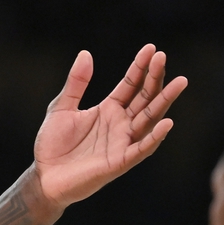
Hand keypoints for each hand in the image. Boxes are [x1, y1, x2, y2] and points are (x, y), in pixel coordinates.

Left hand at [33, 45, 187, 206]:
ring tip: (179, 82)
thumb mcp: (62, 107)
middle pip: (144, 98)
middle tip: (163, 57)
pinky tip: (167, 122)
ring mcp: (122, 142)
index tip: (151, 49)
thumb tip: (86, 54)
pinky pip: (141, 149)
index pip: (130, 85)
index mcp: (108, 109)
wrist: (44, 175)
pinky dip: (154, 137)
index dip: (140, 67)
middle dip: (154, 78)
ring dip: (164, 101)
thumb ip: (76, 83)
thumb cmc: (53, 143)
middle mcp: (120, 124)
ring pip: (149, 119)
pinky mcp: (119, 161)